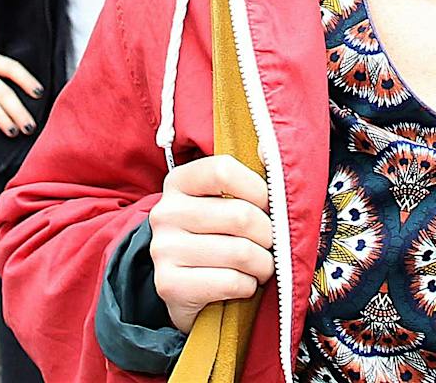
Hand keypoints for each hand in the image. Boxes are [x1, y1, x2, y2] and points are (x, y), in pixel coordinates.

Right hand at [149, 156, 276, 334]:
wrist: (185, 286)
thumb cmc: (218, 234)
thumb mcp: (227, 198)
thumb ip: (250, 172)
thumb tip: (267, 149)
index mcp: (179, 181)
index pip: (224, 170)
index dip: (258, 188)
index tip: (268, 205)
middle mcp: (165, 212)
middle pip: (239, 215)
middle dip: (269, 234)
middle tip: (271, 243)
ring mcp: (163, 250)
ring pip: (240, 252)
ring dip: (264, 263)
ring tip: (262, 265)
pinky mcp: (168, 285)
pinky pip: (230, 282)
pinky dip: (248, 285)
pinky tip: (244, 283)